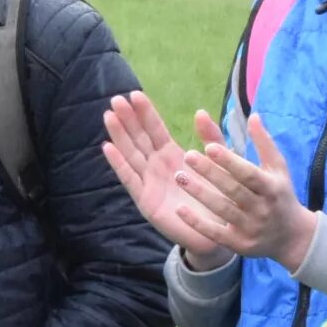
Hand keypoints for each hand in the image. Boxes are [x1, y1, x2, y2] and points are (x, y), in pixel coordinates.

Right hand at [102, 92, 233, 269]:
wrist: (218, 232)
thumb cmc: (218, 197)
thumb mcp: (219, 162)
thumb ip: (211, 138)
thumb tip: (200, 112)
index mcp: (172, 156)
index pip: (155, 130)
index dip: (145, 113)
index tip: (135, 94)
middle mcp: (157, 167)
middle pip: (139, 139)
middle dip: (128, 120)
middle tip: (116, 99)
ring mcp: (149, 182)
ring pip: (131, 155)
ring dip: (119, 136)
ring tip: (109, 116)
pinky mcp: (146, 200)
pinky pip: (130, 179)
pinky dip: (118, 164)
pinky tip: (108, 148)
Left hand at [176, 115, 320, 270]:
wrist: (292, 237)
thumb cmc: (280, 194)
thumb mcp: (277, 168)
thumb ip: (263, 143)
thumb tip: (254, 115)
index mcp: (271, 188)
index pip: (248, 173)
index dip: (230, 161)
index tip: (209, 146)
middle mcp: (262, 209)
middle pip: (233, 190)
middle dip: (210, 173)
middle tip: (188, 156)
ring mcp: (250, 228)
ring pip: (221, 210)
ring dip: (199, 193)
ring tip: (179, 176)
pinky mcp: (238, 244)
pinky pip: (214, 233)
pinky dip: (197, 222)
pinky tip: (179, 209)